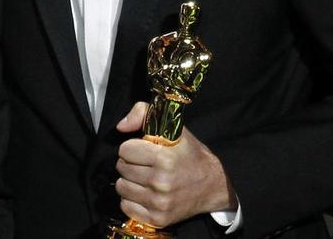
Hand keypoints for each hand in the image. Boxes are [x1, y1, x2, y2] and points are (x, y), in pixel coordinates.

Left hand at [115, 102, 235, 226]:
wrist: (212, 185)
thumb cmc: (189, 154)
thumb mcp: (172, 126)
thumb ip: (142, 114)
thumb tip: (120, 127)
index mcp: (164, 158)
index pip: (124, 150)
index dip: (132, 147)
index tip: (143, 149)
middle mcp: (161, 182)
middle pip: (121, 168)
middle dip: (130, 163)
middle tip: (144, 164)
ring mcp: (159, 203)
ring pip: (121, 187)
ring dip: (129, 181)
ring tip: (143, 177)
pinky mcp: (158, 219)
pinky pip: (126, 207)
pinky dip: (131, 200)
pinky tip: (144, 193)